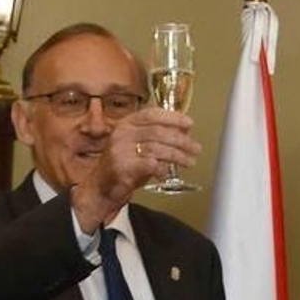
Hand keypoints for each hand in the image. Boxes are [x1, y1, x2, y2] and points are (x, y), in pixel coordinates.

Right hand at [72, 107, 201, 227]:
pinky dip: (162, 169)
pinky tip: (167, 174)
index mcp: (127, 123)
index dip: (173, 118)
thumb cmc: (125, 165)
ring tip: (189, 162)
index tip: (189, 124)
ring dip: (177, 156)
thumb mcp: (141, 145)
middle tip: (195, 148)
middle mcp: (122, 133)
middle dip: (181, 141)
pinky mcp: (122, 167)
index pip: (152, 114)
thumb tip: (185, 130)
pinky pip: (149, 165)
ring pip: (156, 148)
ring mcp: (121, 149)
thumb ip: (160, 136)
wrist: (103, 186)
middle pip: (158, 132)